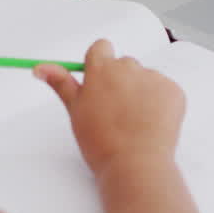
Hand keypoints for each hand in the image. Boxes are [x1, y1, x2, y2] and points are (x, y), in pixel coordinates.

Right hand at [34, 39, 184, 175]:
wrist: (135, 165)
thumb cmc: (101, 142)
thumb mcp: (75, 110)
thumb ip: (61, 83)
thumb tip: (40, 67)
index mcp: (101, 69)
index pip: (101, 47)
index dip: (100, 65)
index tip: (100, 84)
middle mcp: (129, 67)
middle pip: (124, 64)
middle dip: (120, 82)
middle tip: (115, 111)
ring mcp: (154, 78)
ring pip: (145, 78)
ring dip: (140, 92)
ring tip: (134, 122)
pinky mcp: (174, 91)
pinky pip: (165, 90)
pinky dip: (160, 103)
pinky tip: (151, 124)